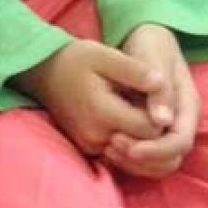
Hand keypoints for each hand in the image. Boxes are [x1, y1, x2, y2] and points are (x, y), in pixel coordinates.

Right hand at [17, 39, 165, 157]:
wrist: (45, 73)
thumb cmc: (77, 60)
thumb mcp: (106, 55)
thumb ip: (135, 70)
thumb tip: (162, 83)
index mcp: (102, 113)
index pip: (150, 128)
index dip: (161, 113)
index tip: (158, 94)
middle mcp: (95, 137)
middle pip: (143, 144)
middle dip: (154, 126)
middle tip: (151, 100)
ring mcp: (90, 146)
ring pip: (133, 151)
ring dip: (142, 134)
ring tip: (138, 105)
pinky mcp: (88, 149)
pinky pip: (120, 152)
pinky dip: (130, 139)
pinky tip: (128, 115)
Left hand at [102, 24, 200, 178]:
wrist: (144, 38)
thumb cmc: (150, 43)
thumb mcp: (154, 57)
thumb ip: (160, 89)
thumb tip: (163, 122)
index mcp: (188, 105)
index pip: (181, 141)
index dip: (157, 151)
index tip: (131, 149)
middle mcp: (181, 122)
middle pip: (171, 160)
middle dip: (143, 161)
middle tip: (112, 145)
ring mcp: (167, 130)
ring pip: (158, 165)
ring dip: (134, 164)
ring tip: (107, 147)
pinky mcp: (151, 134)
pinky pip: (145, 160)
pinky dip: (127, 161)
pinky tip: (106, 147)